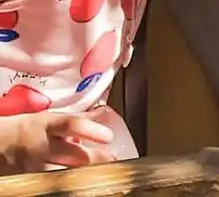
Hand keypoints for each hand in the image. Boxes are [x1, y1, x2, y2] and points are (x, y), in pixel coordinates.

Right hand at [0, 111, 114, 174]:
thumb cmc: (24, 130)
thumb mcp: (46, 119)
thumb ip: (73, 121)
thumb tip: (102, 115)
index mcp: (46, 125)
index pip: (72, 125)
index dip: (92, 131)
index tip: (108, 137)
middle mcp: (40, 146)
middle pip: (74, 155)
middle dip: (97, 159)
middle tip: (112, 160)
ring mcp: (34, 168)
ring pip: (65, 175)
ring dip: (84, 175)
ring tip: (100, 176)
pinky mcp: (28, 182)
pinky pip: (52, 186)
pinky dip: (68, 185)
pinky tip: (79, 185)